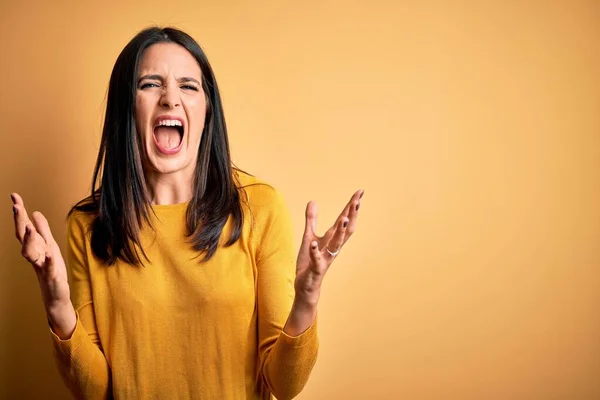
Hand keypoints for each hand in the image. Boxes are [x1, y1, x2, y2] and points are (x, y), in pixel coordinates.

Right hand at [11, 193, 74, 337]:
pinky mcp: (51, 276)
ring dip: (29, 240)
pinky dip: (47, 261)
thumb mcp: (50, 246)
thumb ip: (43, 230)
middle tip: (16, 206)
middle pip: (23, 237)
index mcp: (35, 246)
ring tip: (28, 227)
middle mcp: (34, 255)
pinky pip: (48, 268)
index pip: (24, 226)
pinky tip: (48, 254)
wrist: (56, 294)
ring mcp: (41, 266)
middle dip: (19, 221)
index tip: (14, 196)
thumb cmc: (52, 270)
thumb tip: (35, 213)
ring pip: (30, 253)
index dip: (20, 212)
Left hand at [294, 189, 363, 304]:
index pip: (344, 220)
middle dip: (351, 215)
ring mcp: (325, 258)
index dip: (351, 206)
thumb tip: (313, 201)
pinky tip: (313, 244)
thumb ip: (311, 220)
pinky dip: (314, 251)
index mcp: (332, 239)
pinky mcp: (316, 269)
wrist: (306, 287)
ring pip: (335, 244)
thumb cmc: (310, 262)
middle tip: (358, 201)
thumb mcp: (309, 237)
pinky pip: (316, 259)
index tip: (360, 192)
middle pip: (345, 230)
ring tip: (345, 218)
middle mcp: (333, 248)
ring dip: (340, 231)